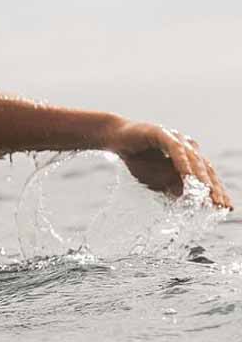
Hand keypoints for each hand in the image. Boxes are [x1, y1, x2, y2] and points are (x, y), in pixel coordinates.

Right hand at [108, 121, 231, 208]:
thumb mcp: (156, 178)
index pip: (207, 175)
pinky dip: (182, 162)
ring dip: (201, 178)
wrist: (115, 138)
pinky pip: (175, 149)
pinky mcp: (162, 133)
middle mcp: (187, 146)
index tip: (225, 208)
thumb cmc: (137, 157)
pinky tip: (188, 175)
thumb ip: (173, 186)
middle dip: (213, 187)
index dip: (216, 191)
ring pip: (193, 159)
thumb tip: (190, 199)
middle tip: (220, 205)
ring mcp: (176, 138)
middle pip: (205, 168)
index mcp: (188, 156)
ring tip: (207, 193)